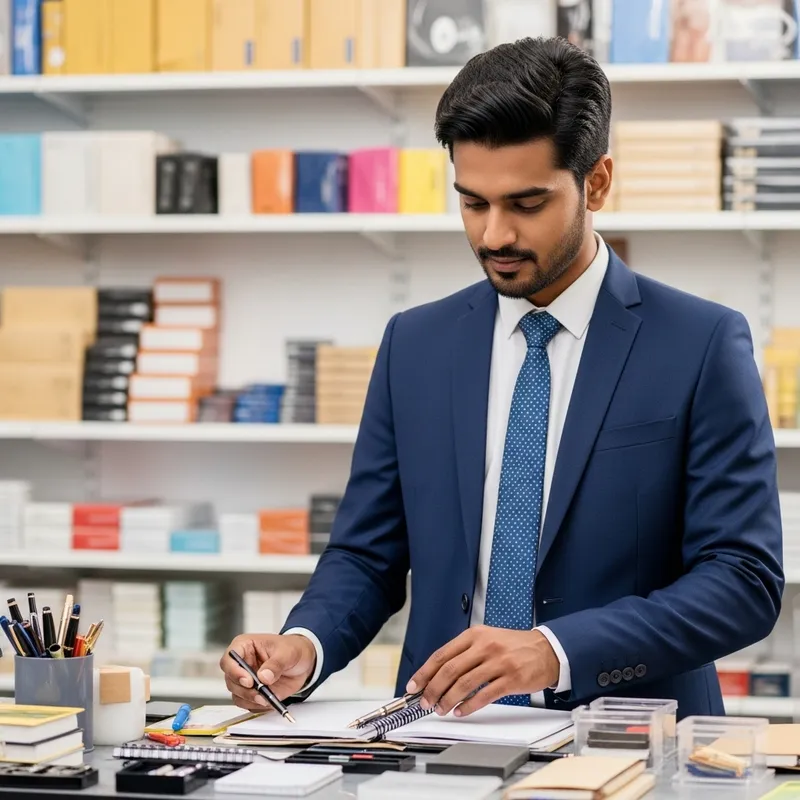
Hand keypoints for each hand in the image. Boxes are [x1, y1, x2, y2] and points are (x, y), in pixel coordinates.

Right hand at [221, 633, 316, 711]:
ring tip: (267, 698)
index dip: (234, 671)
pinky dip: (257, 706)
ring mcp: (246, 679)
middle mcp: (242, 664)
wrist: (304, 661)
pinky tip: (270, 701)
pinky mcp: (252, 692)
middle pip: (231, 680)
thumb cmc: (293, 649)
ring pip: (237, 695)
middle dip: (245, 690)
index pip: (229, 659)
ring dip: (251, 700)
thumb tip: (264, 677)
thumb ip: (276, 664)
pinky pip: (248, 704)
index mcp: (245, 646)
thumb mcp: (287, 652)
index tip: (248, 681)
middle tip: (261, 694)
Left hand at [406, 626, 559, 717]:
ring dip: (448, 700)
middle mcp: (485, 646)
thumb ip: (465, 653)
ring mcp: (499, 662)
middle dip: (433, 689)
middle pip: (450, 670)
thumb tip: (438, 675)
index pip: (442, 654)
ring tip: (441, 709)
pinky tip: (461, 711)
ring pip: (465, 684)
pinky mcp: (511, 679)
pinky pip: (484, 695)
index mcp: (475, 635)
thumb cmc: (513, 647)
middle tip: (425, 703)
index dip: (425, 672)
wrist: (546, 650)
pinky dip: (469, 706)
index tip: (414, 686)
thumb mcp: (487, 639)